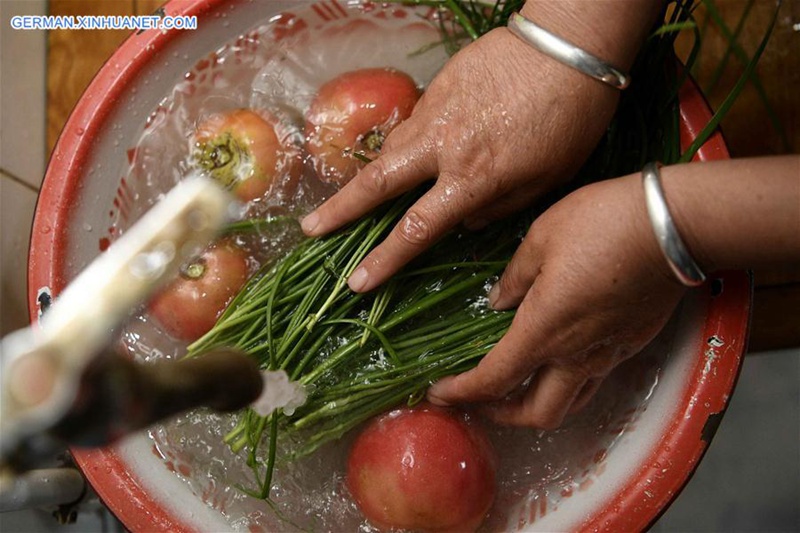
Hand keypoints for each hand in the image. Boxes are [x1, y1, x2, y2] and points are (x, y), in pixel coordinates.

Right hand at [301, 26, 619, 291]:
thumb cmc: (569, 120)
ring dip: (362, 177)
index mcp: (472, 178)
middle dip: (339, 211)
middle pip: (377, 183)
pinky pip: (410, 124)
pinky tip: (403, 153)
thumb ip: (500, 206)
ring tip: (344, 198)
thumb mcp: (546, 178)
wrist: (567, 45)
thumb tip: (465, 222)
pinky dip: (400, 145)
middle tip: (309, 229)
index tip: (357, 282)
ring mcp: (434, 113)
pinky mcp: (436, 86)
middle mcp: (441, 147)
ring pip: (388, 150)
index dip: (383, 260)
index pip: (416, 229)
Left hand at [427, 174, 686, 427]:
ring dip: (535, 407)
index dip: (461, 393)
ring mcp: (609, 354)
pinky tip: (558, 358)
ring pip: (569, 405)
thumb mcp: (541, 238)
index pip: (493, 381)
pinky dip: (566, 383)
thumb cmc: (603, 222)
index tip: (439, 392)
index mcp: (544, 330)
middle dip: (499, 415)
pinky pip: (594, 380)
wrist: (676, 224)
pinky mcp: (631, 343)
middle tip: (476, 399)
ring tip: (514, 388)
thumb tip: (499, 301)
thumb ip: (515, 277)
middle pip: (535, 415)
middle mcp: (576, 355)